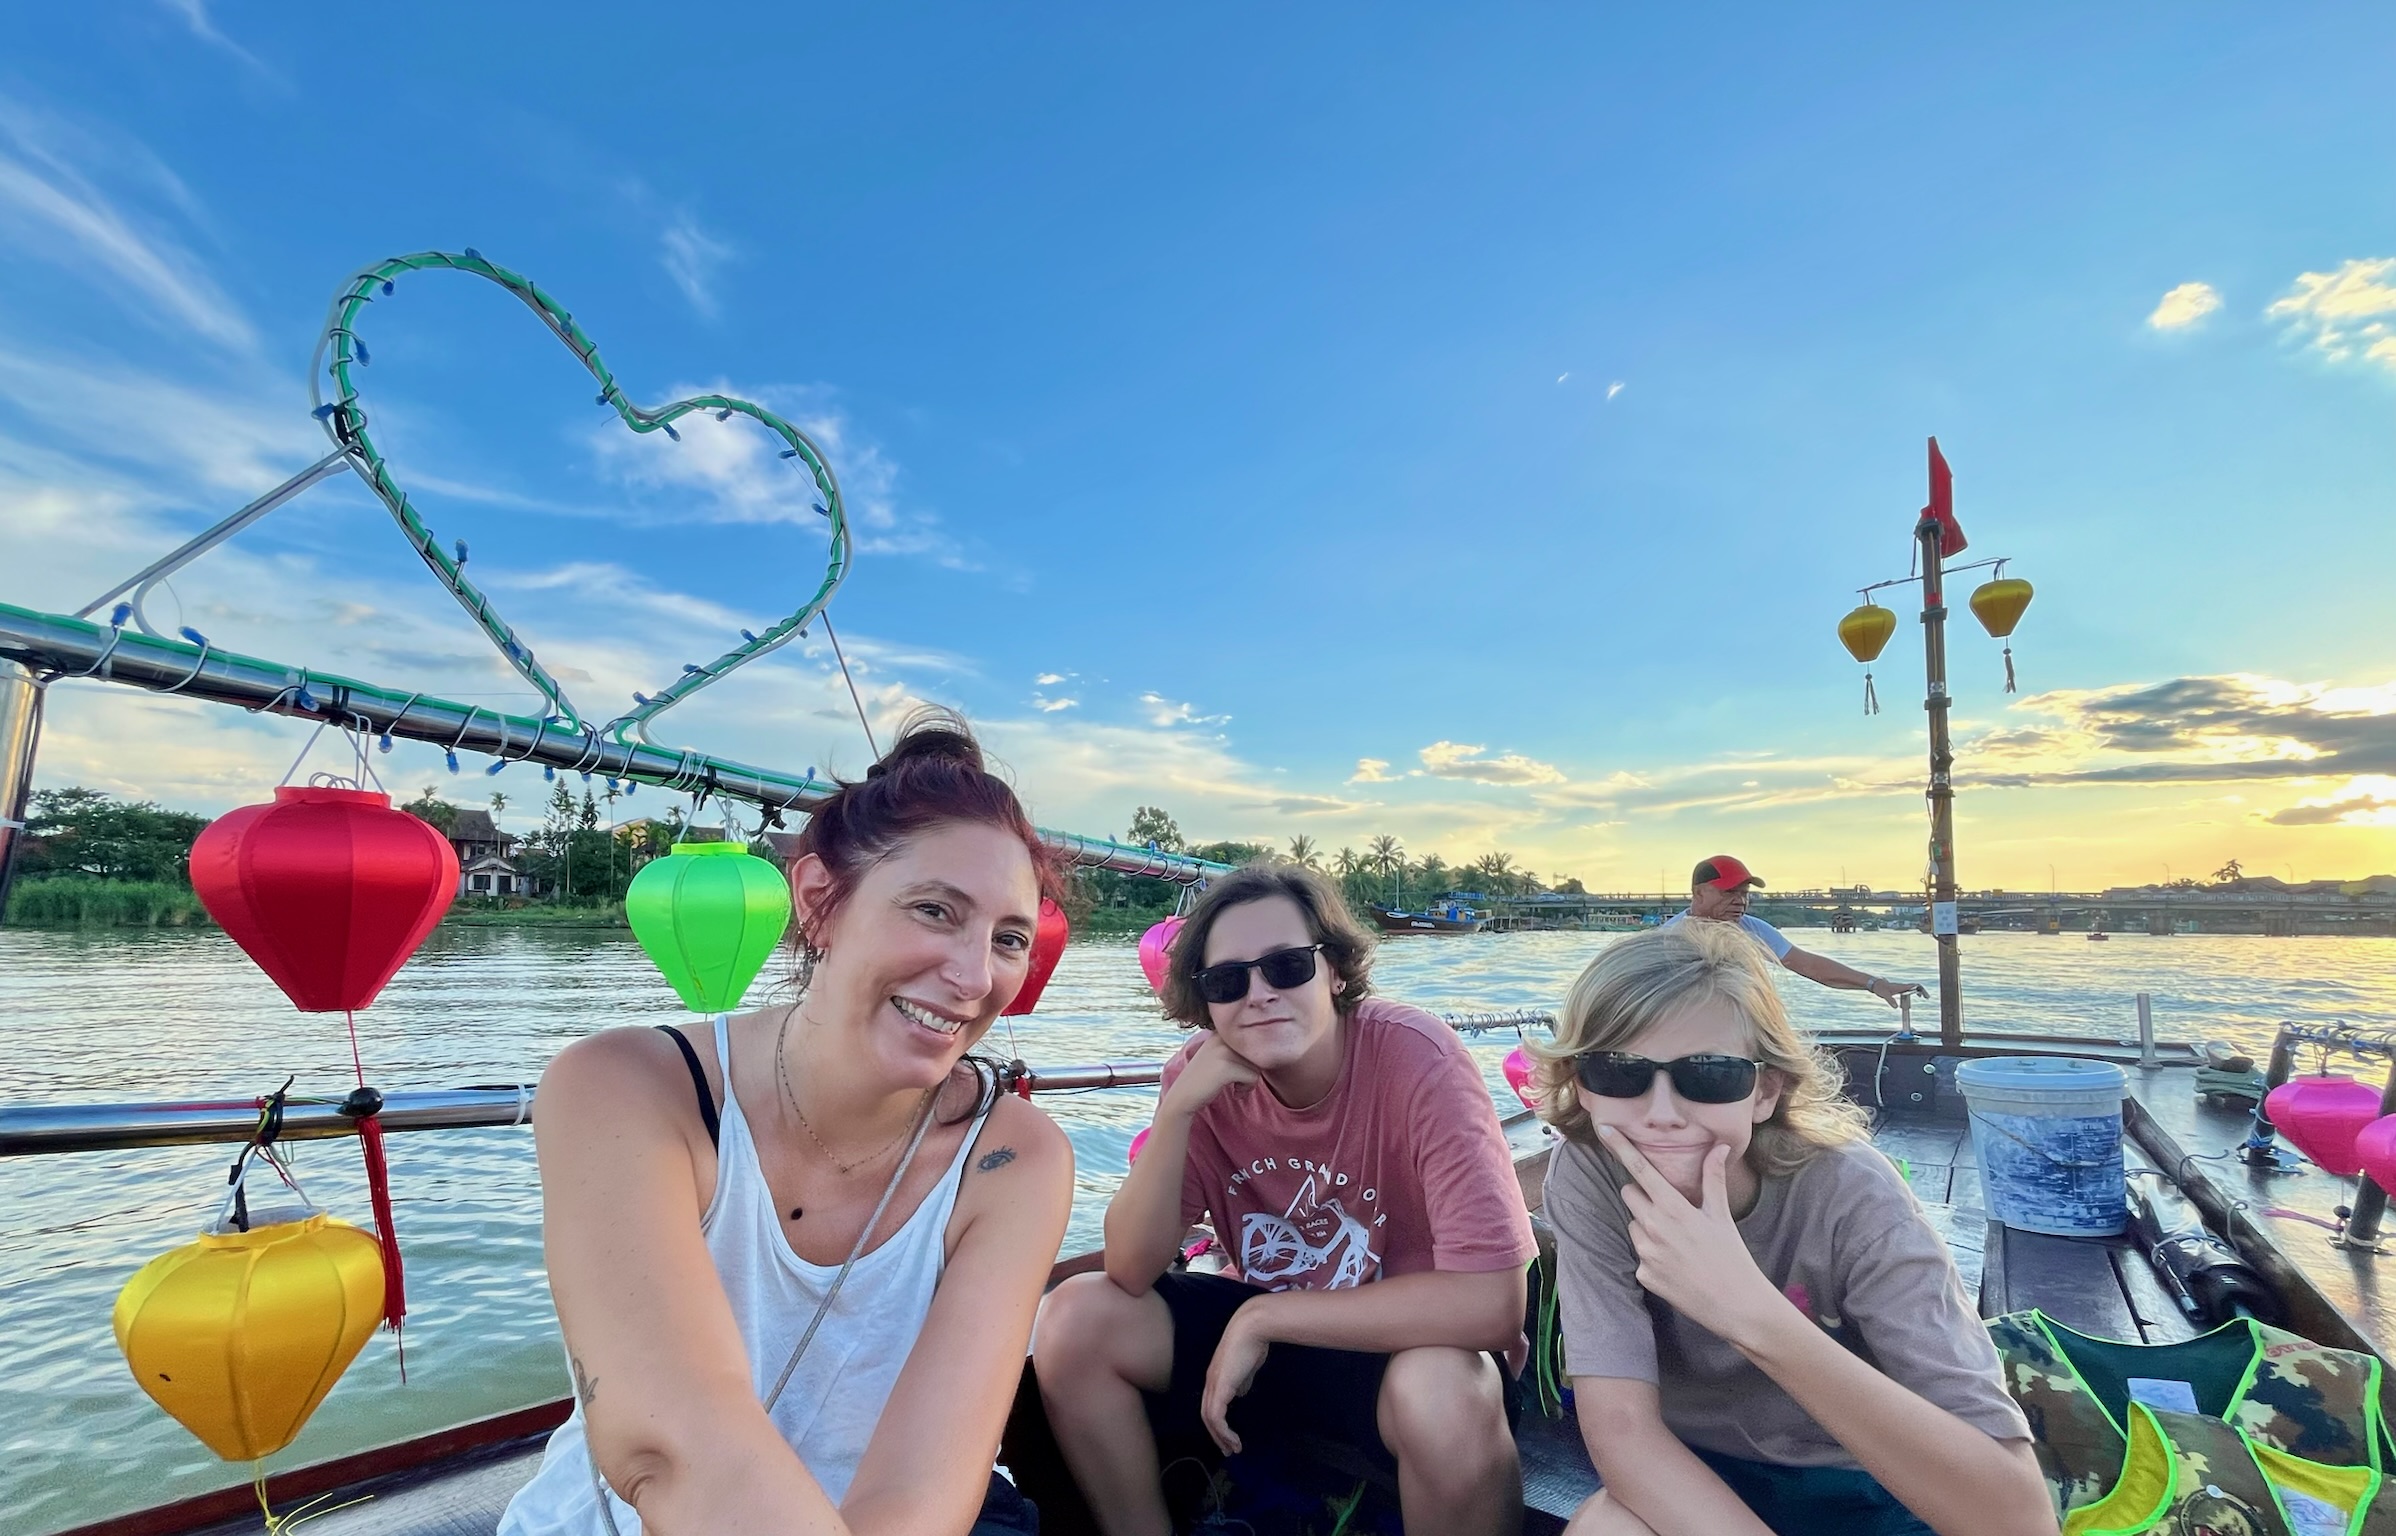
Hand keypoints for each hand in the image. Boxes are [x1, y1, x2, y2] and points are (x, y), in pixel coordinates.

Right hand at [1163, 1034, 1260, 1122]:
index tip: (1239, 1071)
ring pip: (1257, 1065)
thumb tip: (1270, 1047)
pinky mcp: (1226, 1066)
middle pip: (1257, 1052)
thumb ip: (1238, 1048)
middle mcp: (1222, 1036)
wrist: (1183, 1096)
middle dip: (1252, 1070)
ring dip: (1250, 1081)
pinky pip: (1253, 1077)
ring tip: (1236, 1087)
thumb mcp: (1219, 1055)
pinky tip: (1235, 1092)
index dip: (1252, 1059)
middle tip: (1239, 1083)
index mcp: (1221, 1030)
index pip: (1253, 1040)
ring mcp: (1223, 1050)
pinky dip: (1247, 1088)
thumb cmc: (1205, 1079)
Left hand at [1200, 1306, 1270, 1454]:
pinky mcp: (1220, 1387)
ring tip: (1233, 1448)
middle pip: (1206, 1414)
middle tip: (1228, 1449)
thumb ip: (1242, 1380)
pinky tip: (1233, 1438)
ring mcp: (1213, 1384)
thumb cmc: (1252, 1343)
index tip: (1228, 1435)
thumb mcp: (1247, 1367)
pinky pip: (1216, 1415)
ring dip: (1220, 1436)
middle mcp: (1210, 1382)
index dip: (1218, 1421)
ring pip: (1209, 1418)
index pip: (1210, 1404)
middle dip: (1217, 1435)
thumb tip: (1241, 1393)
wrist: (1252, 1329)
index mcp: (1216, 1377)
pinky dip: (1223, 1430)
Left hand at [1598, 1127, 1786, 1352]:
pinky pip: (1639, 1255)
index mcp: (1673, 1207)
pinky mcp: (1643, 1275)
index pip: (1640, 1169)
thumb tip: (1720, 1147)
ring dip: (1647, 1227)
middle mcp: (1653, 1227)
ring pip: (1633, 1225)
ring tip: (1678, 1243)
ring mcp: (1646, 1253)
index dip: (1620, 1146)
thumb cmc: (1731, 1256)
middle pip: (1629, 1194)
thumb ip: (1713, 1178)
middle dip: (1643, 1196)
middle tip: (1670, 1210)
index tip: (1605, 1128)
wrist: (1735, 1305)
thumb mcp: (1721, 1215)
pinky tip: (1675, 1266)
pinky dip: (1652, 1257)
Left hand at [1867, 977, 1926, 1006]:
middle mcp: (1902, 986)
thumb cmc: (1880, 988)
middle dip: (1922, 991)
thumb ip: (1891, 1000)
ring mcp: (1900, 987)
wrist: (1875, 984)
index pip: (1915, 986)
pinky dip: (1912, 992)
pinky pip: (1908, 990)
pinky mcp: (1898, 989)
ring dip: (1918, 991)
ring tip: (1922, 996)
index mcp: (1901, 987)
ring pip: (1912, 988)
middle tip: (1926, 997)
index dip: (1921, 990)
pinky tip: (1912, 997)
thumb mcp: (1885, 995)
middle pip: (1915, 987)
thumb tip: (1896, 1007)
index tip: (1924, 996)